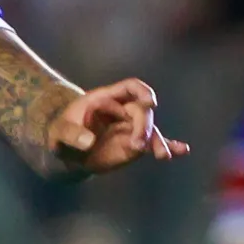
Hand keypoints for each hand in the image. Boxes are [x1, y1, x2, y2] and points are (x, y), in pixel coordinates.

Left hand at [47, 79, 188, 173]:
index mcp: (106, 99)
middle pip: (143, 111)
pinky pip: (153, 143)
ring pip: (150, 129)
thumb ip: (72, 134)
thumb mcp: (60, 133)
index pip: (130, 87)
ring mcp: (130, 127)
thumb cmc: (62, 135)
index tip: (150, 103)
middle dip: (144, 125)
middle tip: (137, 145)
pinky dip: (168, 146)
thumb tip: (89, 142)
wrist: (67, 151)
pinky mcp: (134, 143)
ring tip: (162, 155)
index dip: (142, 92)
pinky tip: (182, 150)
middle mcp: (123, 110)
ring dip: (158, 141)